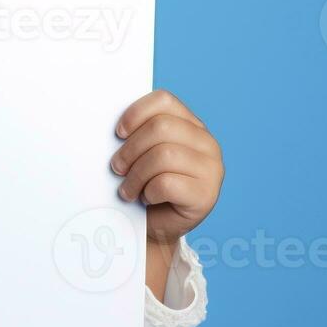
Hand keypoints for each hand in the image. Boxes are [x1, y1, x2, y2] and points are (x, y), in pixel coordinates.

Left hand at [111, 89, 223, 243]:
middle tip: (117, 168)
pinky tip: (146, 198)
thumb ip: (138, 134)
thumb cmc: (145, 184)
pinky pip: (167, 183)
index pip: (164, 100)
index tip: (118, 133)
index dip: (135, 113)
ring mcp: (212, 169)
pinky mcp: (207, 195)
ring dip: (135, 175)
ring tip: (127, 189)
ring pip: (163, 155)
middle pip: (160, 127)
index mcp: (191, 125)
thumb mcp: (142, 153)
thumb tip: (114, 128)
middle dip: (130, 149)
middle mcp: (207, 143)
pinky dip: (148, 192)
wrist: (156, 226)